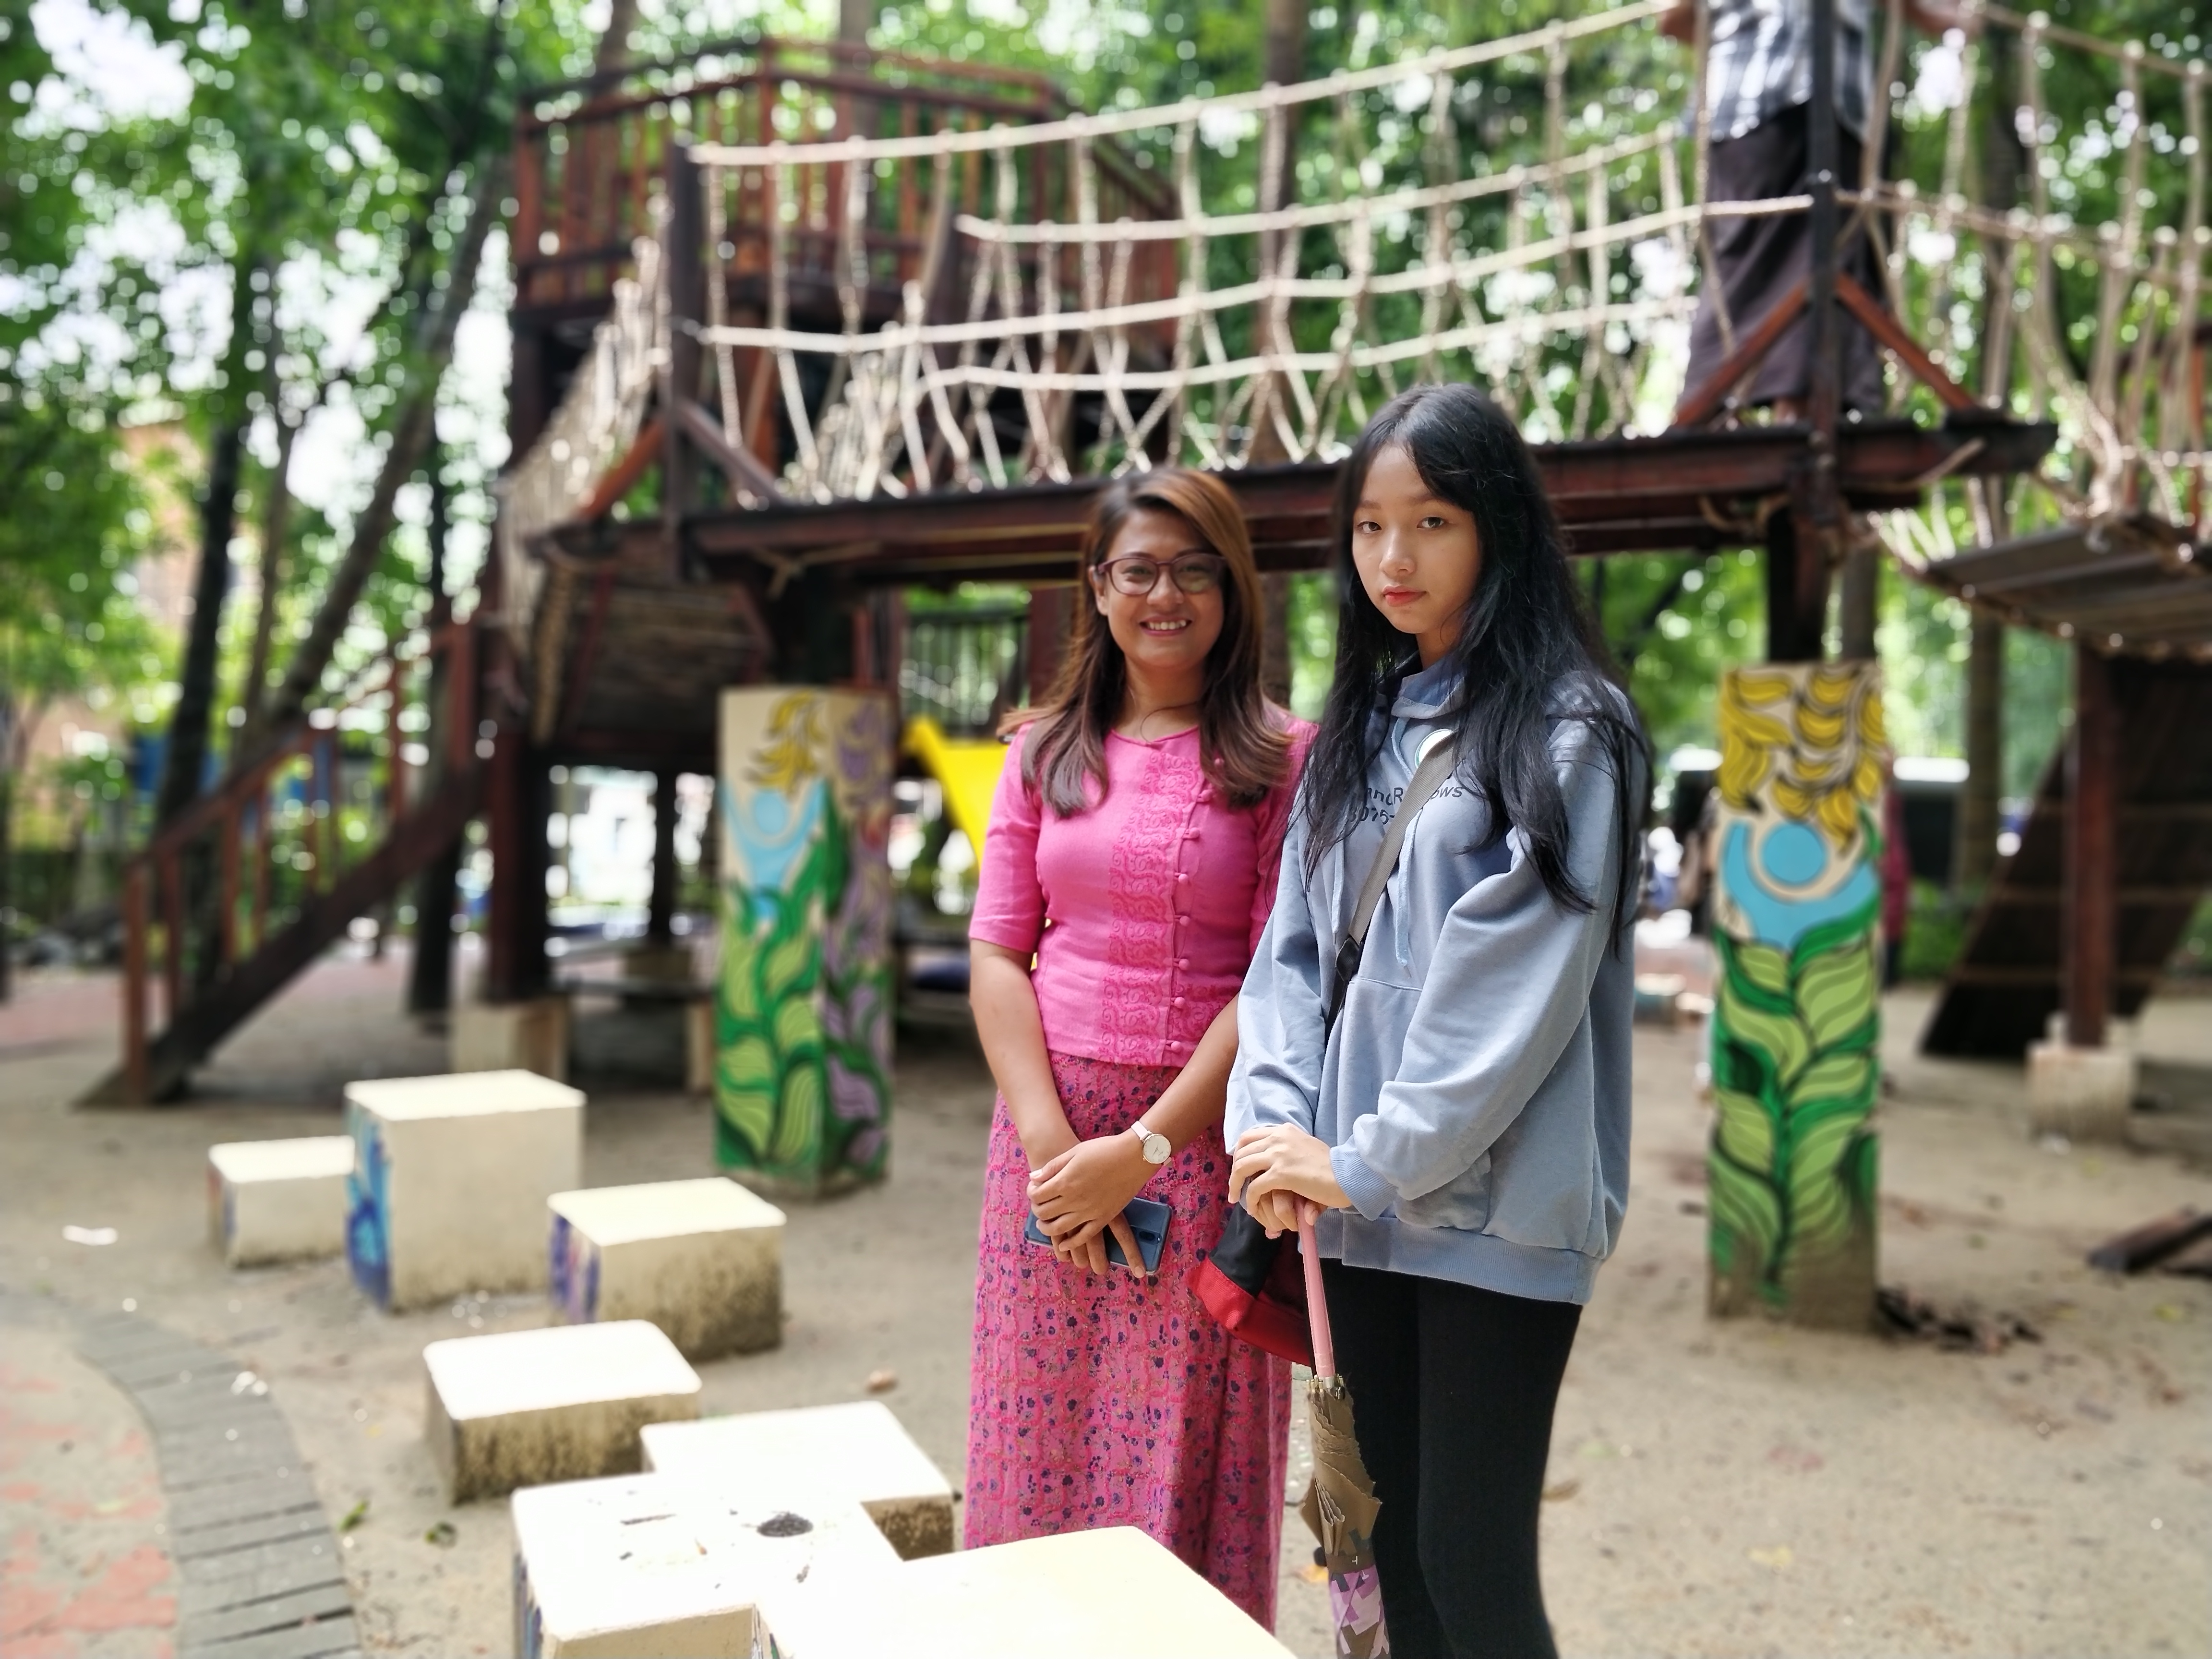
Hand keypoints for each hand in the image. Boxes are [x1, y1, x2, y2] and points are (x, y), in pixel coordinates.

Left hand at [1029, 1134, 1149, 1275]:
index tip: (1034, 1189)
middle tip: (1038, 1205)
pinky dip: (1070, 1243)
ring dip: (1046, 1228)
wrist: (1134, 1156)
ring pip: (1059, 1229)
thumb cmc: (1104, 1149)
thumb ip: (1052, 1167)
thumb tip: (1033, 1178)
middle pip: (1044, 1213)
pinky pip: (1083, 1237)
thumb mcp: (1074, 1152)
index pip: (1037, 1195)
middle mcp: (1074, 1200)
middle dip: (1036, 1210)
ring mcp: (1089, 1212)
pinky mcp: (1103, 1218)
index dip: (1031, 1193)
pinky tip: (1063, 1245)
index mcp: (1065, 1182)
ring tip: (1043, 1224)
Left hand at [1228, 1125, 1351, 1237]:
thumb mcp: (1306, 1147)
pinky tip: (1252, 1208)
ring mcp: (1278, 1155)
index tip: (1239, 1168)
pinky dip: (1250, 1199)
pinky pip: (1255, 1187)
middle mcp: (1278, 1137)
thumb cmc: (1330, 1166)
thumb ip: (1287, 1150)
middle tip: (1234, 1186)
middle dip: (1234, 1170)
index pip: (1249, 1136)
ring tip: (1236, 1198)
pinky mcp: (1281, 1174)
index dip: (1239, 1152)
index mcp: (1283, 1130)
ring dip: (1235, 1184)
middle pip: (1242, 1151)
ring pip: (1243, 1167)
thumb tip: (1273, 1161)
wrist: (1347, 1174)